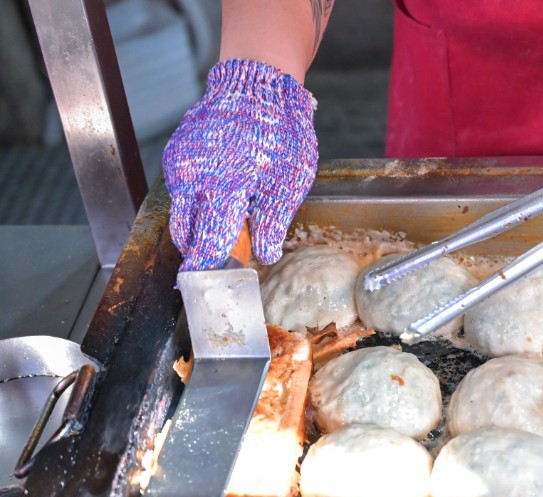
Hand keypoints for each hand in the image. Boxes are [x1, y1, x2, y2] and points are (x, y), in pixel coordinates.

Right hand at [163, 59, 317, 270]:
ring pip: (180, 216)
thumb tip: (263, 255)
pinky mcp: (176, 154)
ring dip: (195, 233)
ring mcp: (181, 165)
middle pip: (187, 234)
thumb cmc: (279, 133)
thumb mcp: (289, 181)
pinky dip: (194, 206)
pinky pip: (180, 193)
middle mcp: (194, 178)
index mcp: (225, 187)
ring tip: (217, 238)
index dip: (207, 268)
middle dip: (198, 255)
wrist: (257, 86)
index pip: (209, 241)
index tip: (205, 287)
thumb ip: (272, 222)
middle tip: (215, 266)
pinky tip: (215, 205)